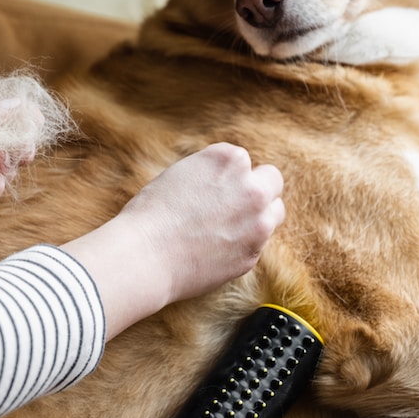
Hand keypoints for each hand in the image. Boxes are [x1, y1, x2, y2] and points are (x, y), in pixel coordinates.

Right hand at [120, 143, 284, 303]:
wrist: (144, 256)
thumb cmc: (151, 214)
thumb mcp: (181, 174)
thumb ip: (212, 174)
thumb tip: (227, 182)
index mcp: (230, 160)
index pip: (243, 162)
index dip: (228, 177)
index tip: (211, 190)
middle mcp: (251, 188)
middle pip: (272, 181)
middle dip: (256, 190)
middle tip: (232, 205)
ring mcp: (257, 223)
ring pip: (274, 213)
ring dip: (258, 217)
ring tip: (226, 228)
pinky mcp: (253, 255)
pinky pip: (257, 244)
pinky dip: (243, 245)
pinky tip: (215, 249)